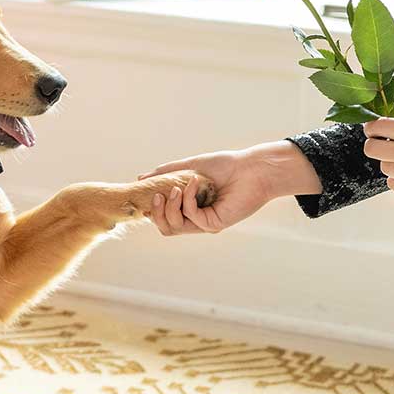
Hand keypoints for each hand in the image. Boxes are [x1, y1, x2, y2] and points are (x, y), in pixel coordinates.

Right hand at [137, 143, 309, 235]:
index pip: (164, 217)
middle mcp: (196, 218)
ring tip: (176, 187)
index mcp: (190, 207)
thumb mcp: (189, 166)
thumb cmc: (225, 166)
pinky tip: (194, 182)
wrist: (252, 168)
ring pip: (174, 226)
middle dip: (157, 212)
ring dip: (170, 205)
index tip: (145, 194)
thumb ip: (166, 174)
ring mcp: (204, 223)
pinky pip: (191, 216)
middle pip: (166, 227)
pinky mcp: (214, 224)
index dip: (152, 209)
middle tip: (157, 195)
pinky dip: (188, 198)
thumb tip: (141, 179)